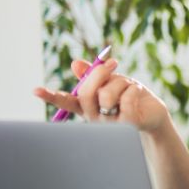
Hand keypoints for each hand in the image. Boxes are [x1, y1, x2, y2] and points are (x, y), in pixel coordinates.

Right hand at [33, 59, 170, 132]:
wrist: (153, 113)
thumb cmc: (130, 97)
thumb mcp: (112, 81)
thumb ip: (94, 74)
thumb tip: (76, 64)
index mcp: (87, 106)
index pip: (65, 101)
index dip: (51, 96)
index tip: (36, 90)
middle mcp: (94, 118)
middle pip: (85, 94)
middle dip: (99, 73)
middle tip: (113, 63)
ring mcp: (110, 125)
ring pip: (107, 95)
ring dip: (121, 82)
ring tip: (130, 85)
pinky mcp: (127, 126)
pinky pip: (126, 99)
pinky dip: (133, 88)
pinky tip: (138, 92)